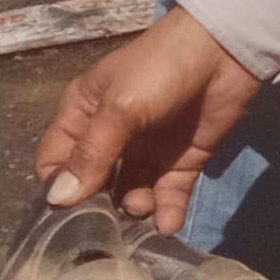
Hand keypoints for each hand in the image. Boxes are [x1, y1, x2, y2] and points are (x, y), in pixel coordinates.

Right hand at [33, 9, 263, 230]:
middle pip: (92, 186)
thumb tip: (58, 201)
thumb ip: (91, 155)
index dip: (58, 189)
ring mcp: (147, 152)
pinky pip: (168, 196)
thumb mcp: (118, 108)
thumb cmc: (159, 69)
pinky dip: (166, 213)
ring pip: (130, 195)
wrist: (224, 51)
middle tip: (107, 227)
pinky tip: (166, 225)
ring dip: (134, 210)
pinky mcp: (182, 162)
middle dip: (97, 208)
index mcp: (82, 116)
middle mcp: (110, 138)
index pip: (55, 163)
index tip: (66, 214)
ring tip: (143, 211)